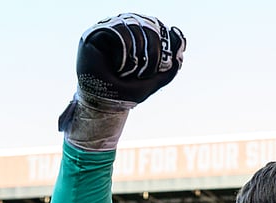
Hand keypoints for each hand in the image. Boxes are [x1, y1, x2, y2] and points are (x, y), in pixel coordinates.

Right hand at [58, 13, 186, 150]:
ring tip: (126, 72)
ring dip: (136, 56)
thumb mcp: (151, 84)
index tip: (176, 50)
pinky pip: (118, 31)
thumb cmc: (123, 93)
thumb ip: (167, 73)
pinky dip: (123, 54)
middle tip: (145, 73)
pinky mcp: (96, 32)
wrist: (102, 103)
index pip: (157, 27)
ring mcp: (110, 29)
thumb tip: (179, 58)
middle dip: (154, 52)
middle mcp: (124, 30)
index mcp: (137, 39)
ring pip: (135, 27)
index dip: (168, 37)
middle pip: (149, 27)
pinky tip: (117, 66)